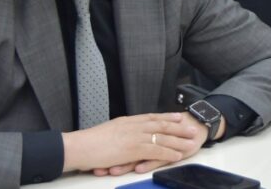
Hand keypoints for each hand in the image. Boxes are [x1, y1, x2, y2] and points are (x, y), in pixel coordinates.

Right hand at [62, 113, 204, 175]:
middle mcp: (133, 126)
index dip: (167, 117)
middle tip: (192, 128)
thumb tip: (125, 133)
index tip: (178, 116)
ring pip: (162, 137)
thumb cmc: (87, 142)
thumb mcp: (108, 131)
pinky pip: (155, 151)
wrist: (78, 147)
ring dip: (178, 140)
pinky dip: (168, 153)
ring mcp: (134, 137)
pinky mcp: (133, 149)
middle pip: (161, 125)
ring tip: (191, 143)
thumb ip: (120, 131)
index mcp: (127, 121)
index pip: (152, 117)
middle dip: (178, 127)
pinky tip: (177, 155)